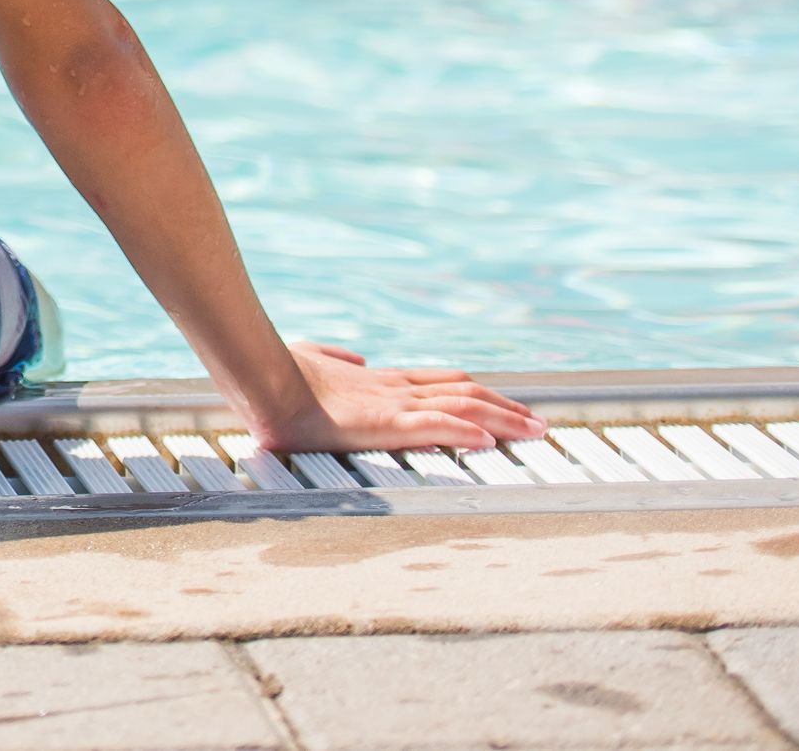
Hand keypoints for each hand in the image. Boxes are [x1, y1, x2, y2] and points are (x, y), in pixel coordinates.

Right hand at [250, 340, 545, 453]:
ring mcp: (391, 403)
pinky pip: (433, 424)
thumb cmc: (276, 369)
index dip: (476, 392)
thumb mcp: (308, 358)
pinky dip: (465, 431)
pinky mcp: (382, 422)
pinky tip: (489, 441)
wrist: (260, 377)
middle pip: (464, 391)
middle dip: (505, 407)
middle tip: (539, 422)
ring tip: (535, 430)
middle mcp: (393, 388)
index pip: (440, 382)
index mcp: (378, 381)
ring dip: (502, 418)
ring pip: (460, 405)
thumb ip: (333, 357)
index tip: (504, 405)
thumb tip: (353, 356)